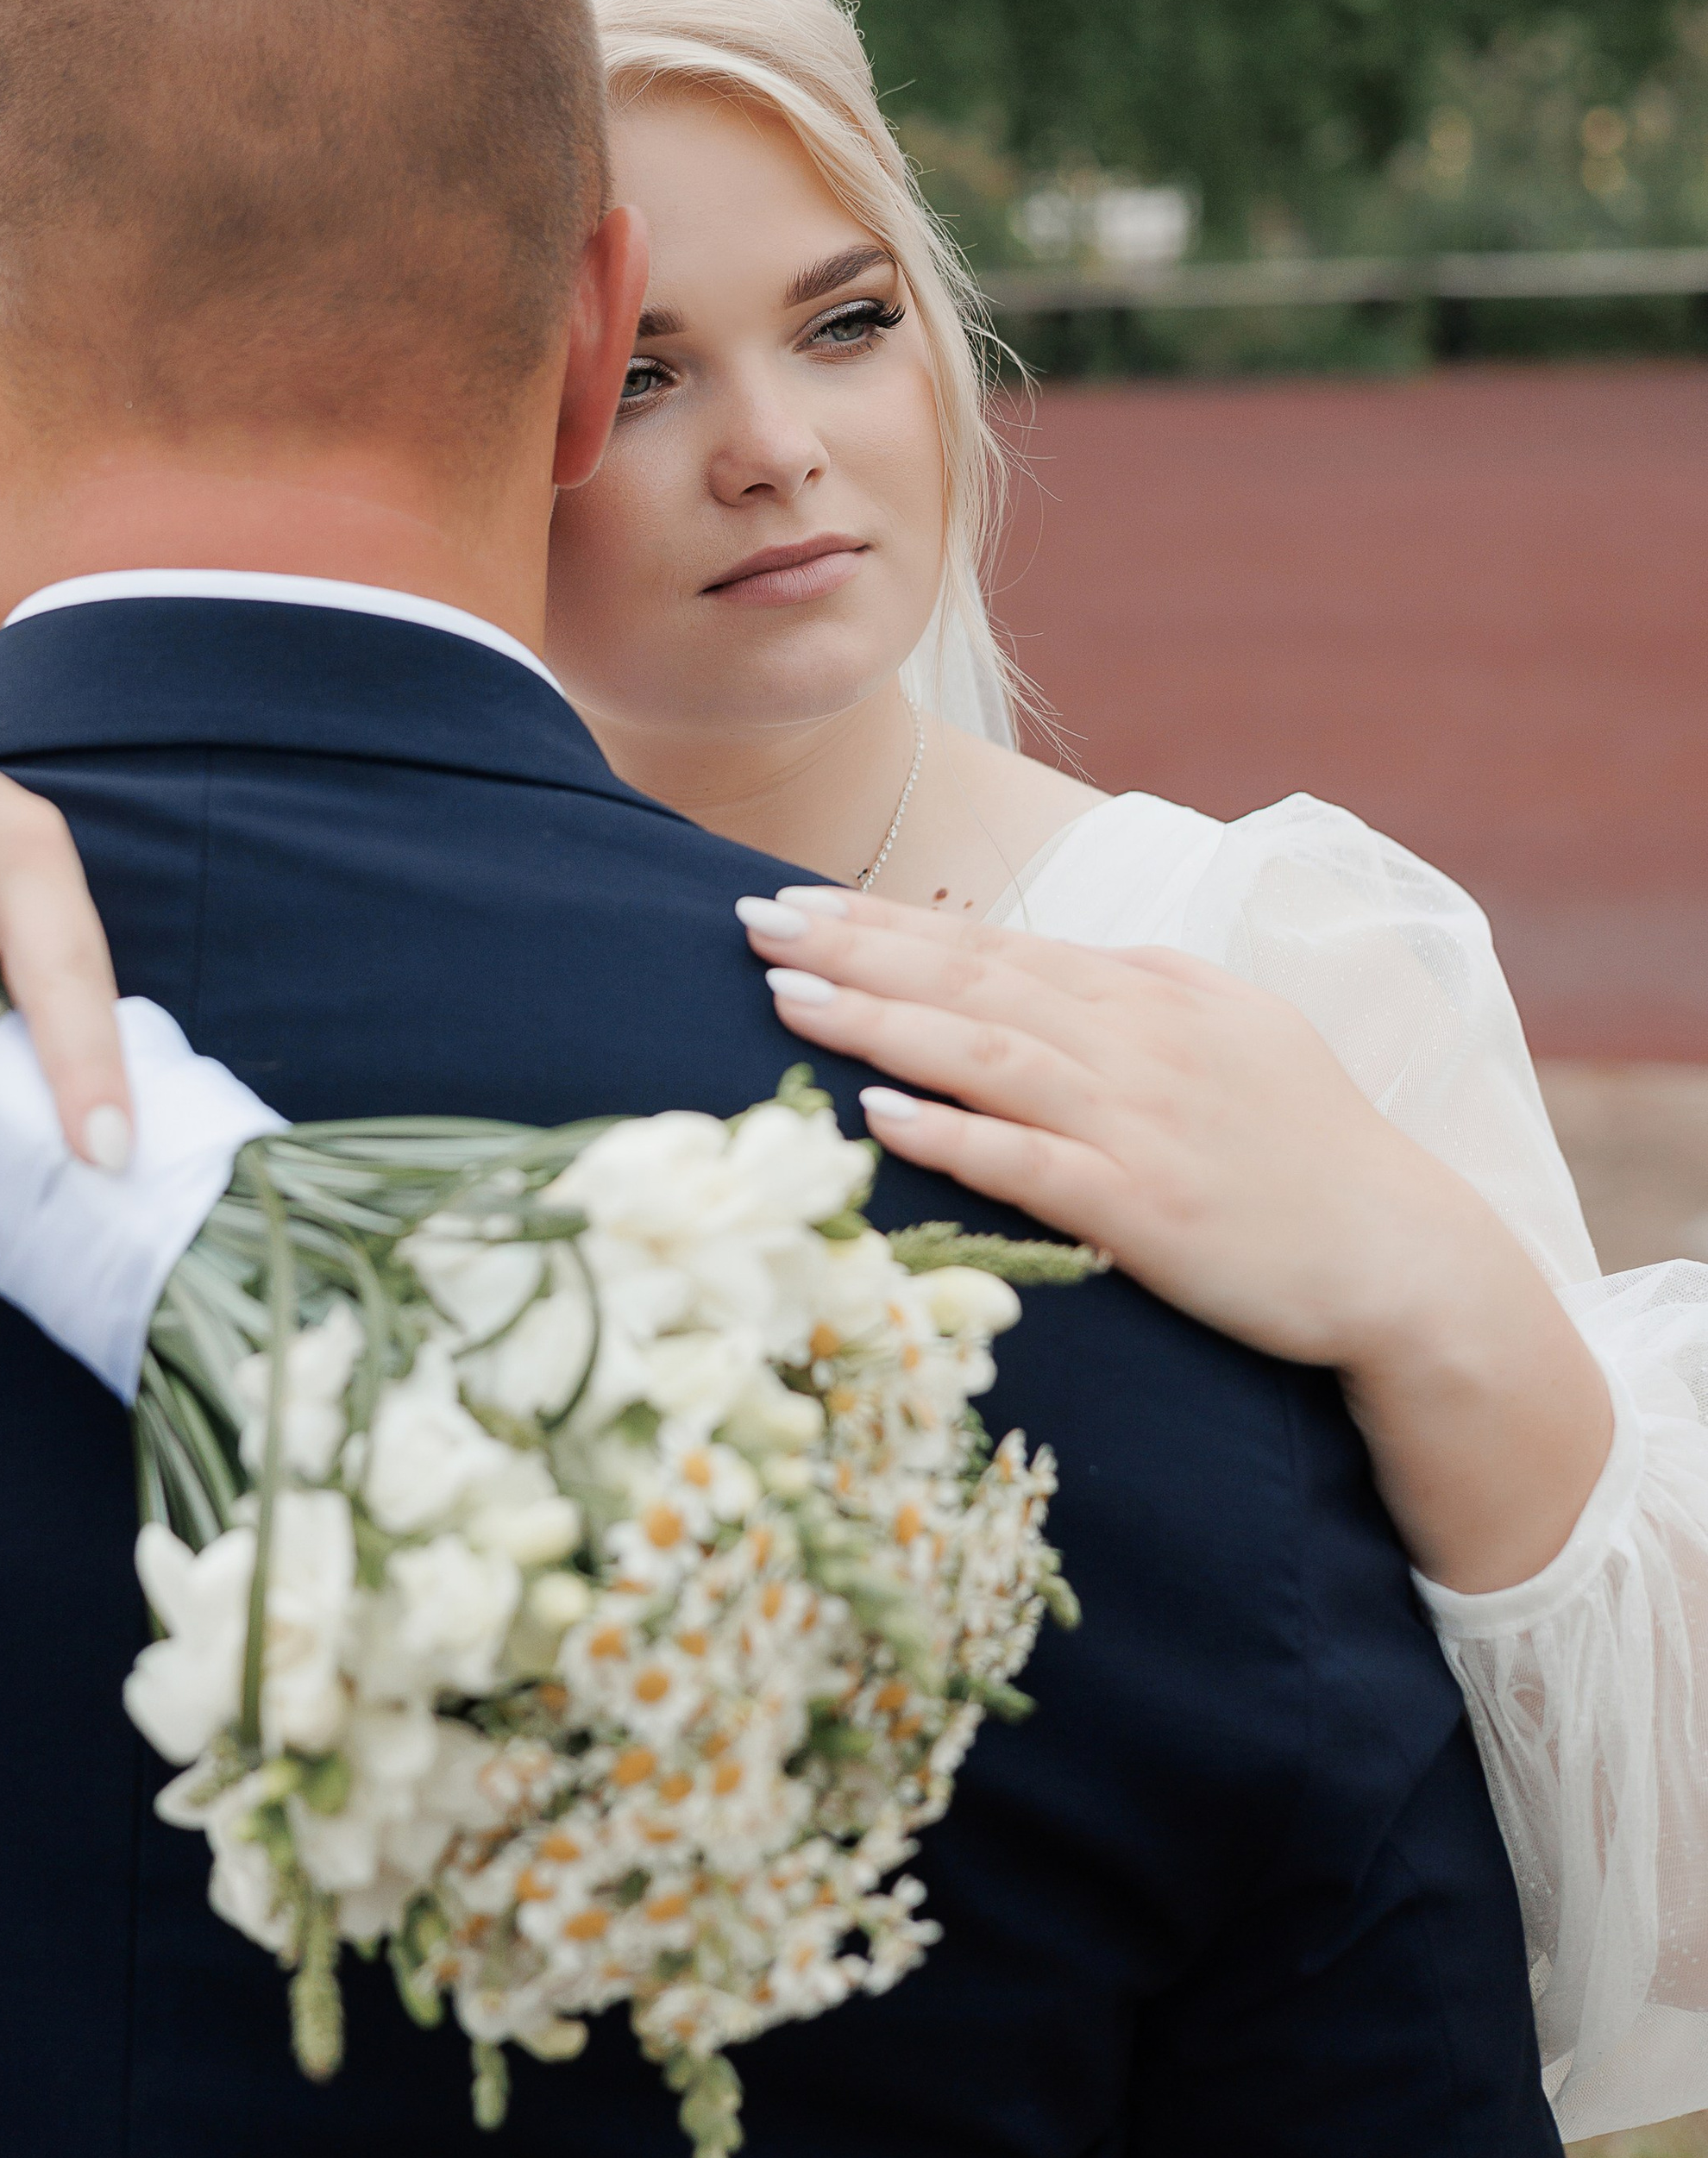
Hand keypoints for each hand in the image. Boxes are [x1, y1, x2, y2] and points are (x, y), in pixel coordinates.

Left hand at [741, 883, 1465, 1368]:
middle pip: (969, 981)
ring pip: (984, 1055)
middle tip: (750, 921)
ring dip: (876, 1022)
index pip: (991, 946)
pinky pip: (1029, 1163)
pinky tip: (879, 1113)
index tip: (792, 900)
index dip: (883, 923)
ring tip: (782, 996)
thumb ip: (1137, 992)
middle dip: (851, 948)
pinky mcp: (1145, 1207)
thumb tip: (1041, 965)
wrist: (1407, 1257)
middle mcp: (1137, 1042)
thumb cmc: (1311, 1148)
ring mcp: (1139, 1122)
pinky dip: (953, 1133)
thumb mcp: (1233, 1031)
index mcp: (1150, 994)